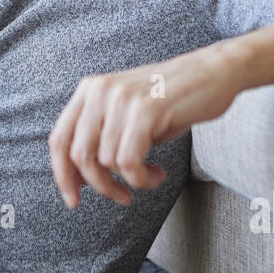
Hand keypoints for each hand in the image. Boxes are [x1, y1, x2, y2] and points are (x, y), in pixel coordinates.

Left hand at [47, 43, 244, 208]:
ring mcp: (122, 98)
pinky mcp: (145, 110)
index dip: (62, 175)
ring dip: (131, 181)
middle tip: (122, 197)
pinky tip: (158, 174)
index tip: (73, 199)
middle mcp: (100, 91)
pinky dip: (142, 179)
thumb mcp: (127, 115)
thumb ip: (100, 139)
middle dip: (100, 186)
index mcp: (90, 90)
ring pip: (107, 163)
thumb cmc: (172, 100)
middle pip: (80, 156)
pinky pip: (129, 162)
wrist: (214, 72)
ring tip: (152, 175)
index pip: (59, 140)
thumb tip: (78, 180)